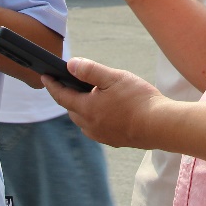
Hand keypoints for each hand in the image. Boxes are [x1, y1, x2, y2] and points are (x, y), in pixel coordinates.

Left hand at [43, 57, 165, 148]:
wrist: (161, 125)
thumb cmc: (139, 99)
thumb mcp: (114, 77)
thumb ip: (90, 70)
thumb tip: (70, 65)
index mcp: (87, 109)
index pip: (61, 96)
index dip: (52, 85)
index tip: (45, 76)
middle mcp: (90, 125)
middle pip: (72, 109)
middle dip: (68, 96)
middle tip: (69, 83)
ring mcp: (102, 135)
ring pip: (84, 120)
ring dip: (82, 108)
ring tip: (90, 95)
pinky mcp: (115, 140)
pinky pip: (97, 128)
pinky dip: (96, 117)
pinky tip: (108, 110)